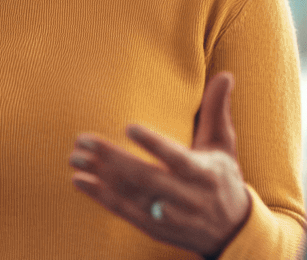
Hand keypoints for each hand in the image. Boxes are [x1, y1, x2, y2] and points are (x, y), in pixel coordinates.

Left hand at [69, 72, 251, 257]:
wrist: (232, 231)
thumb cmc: (223, 178)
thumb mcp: (223, 146)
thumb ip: (217, 111)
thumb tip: (226, 75)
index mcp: (204, 173)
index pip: (177, 158)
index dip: (154, 144)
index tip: (129, 126)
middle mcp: (187, 197)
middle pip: (146, 178)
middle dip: (113, 159)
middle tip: (83, 139)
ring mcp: (169, 216)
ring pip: (131, 195)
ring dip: (100, 177)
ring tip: (75, 157)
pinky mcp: (154, 228)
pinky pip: (124, 212)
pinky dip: (100, 197)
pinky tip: (80, 182)